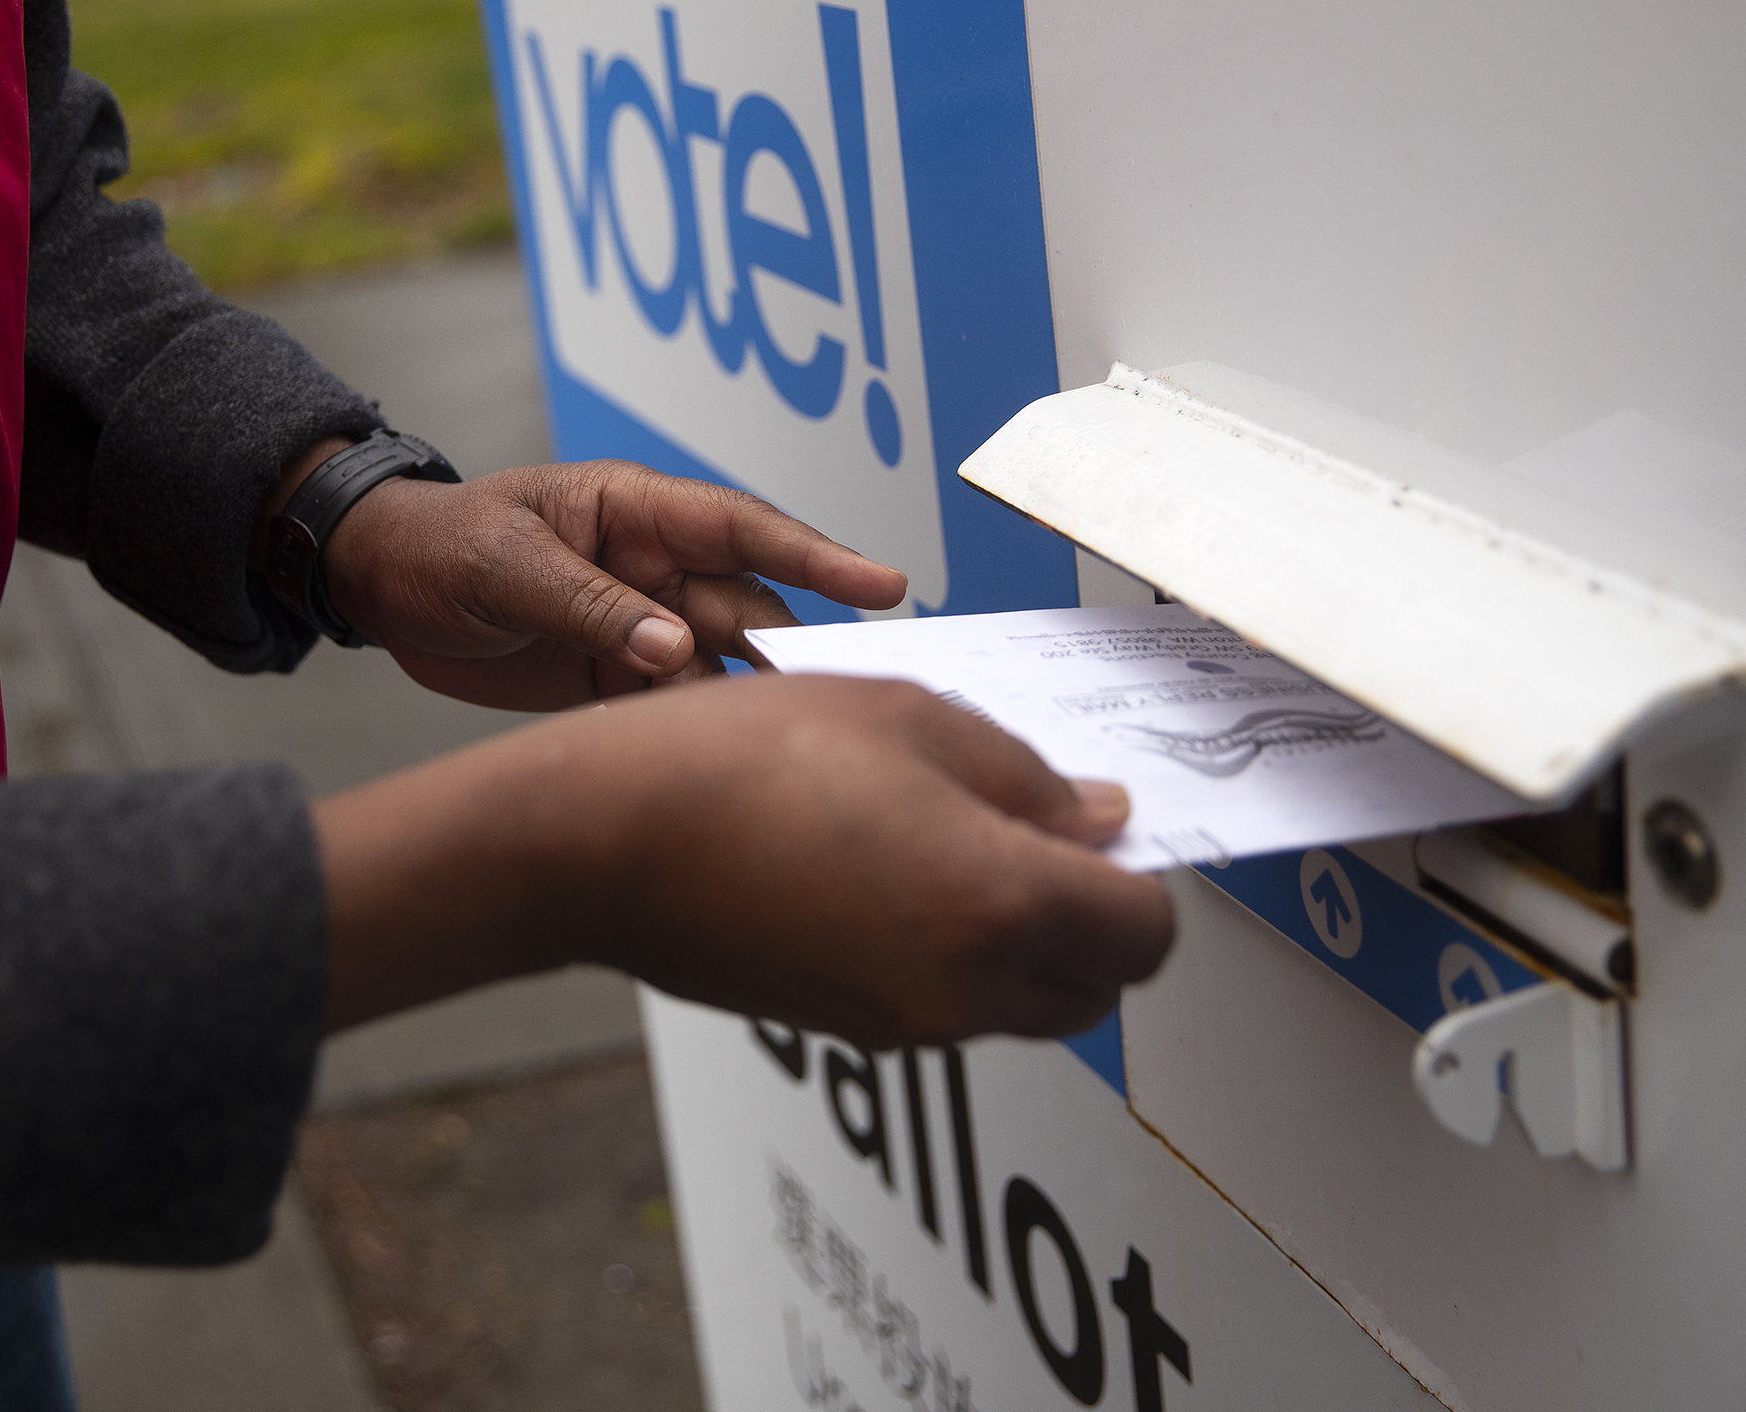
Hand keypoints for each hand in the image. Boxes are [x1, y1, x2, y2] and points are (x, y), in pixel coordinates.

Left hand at [312, 457, 907, 708]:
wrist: (380, 589)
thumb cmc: (439, 545)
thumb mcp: (507, 566)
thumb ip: (591, 607)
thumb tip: (674, 648)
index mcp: (638, 511)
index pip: (745, 531)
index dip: (818, 556)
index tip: (884, 585)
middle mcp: (656, 567)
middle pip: (749, 610)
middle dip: (795, 650)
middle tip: (842, 696)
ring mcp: (641, 625)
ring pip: (720, 666)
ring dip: (744, 701)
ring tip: (778, 744)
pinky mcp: (618, 679)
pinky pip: (675, 706)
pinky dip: (695, 732)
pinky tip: (711, 763)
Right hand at [314, 674, 1175, 1046]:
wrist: (599, 840)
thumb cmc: (736, 761)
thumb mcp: (909, 716)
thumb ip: (1026, 773)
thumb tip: (1098, 817)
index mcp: (999, 905)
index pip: (1146, 931)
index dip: (1139, 872)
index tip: (1100, 819)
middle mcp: (962, 988)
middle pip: (1094, 987)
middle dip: (1089, 916)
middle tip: (1036, 828)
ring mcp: (900, 1023)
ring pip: (1016, 1000)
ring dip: (1013, 934)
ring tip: (938, 833)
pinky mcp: (843, 1028)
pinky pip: (939, 1001)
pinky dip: (942, 950)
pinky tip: (877, 866)